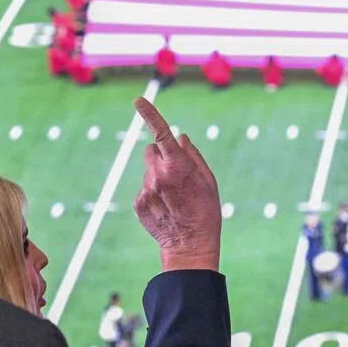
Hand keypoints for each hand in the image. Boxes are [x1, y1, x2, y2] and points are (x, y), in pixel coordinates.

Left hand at [133, 97, 221, 272]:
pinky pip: (144, 188)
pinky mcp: (138, 203)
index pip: (160, 134)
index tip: (138, 101)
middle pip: (151, 150)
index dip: (149, 115)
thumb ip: (192, 155)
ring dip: (158, 176)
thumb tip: (179, 137)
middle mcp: (157, 175)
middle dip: (161, 156)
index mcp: (177, 166)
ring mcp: (145, 190)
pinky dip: (154, 193)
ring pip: (148, 171)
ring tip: (174, 197)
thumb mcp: (209, 181)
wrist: (190, 246)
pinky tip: (167, 208)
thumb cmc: (206, 211)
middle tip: (178, 175)